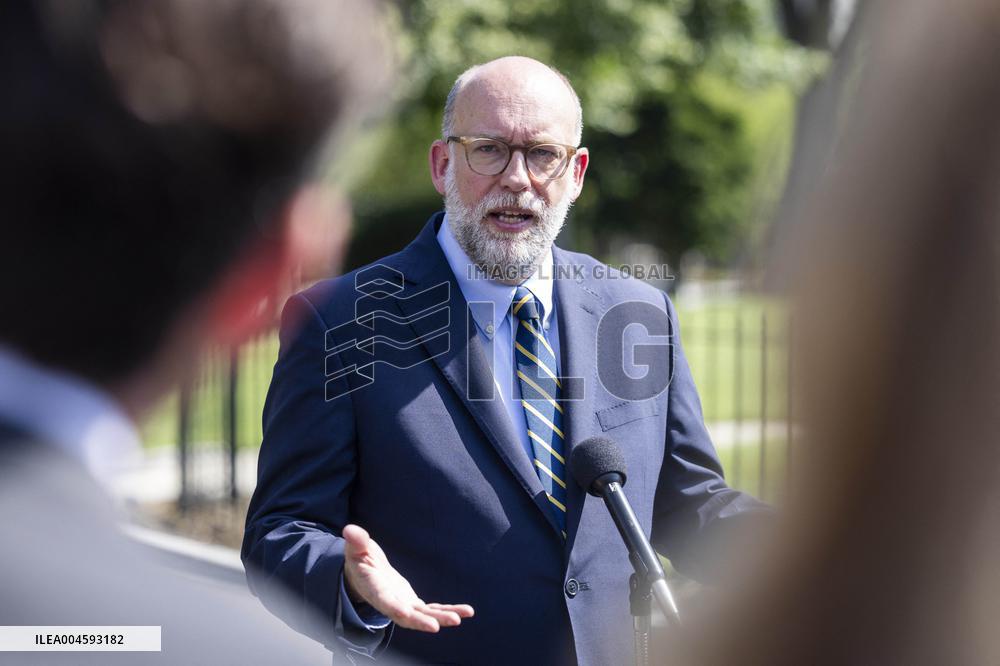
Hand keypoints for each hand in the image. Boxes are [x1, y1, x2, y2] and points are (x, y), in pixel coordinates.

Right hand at [342, 524, 474, 632]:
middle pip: (408, 616)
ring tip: (461, 617)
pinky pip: (432, 609)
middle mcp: (390, 603)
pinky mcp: (412, 602)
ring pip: (423, 615)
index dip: (400, 611)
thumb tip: (349, 530)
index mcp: (376, 591)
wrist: (363, 574)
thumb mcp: (356, 550)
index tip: (411, 616)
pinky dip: (447, 609)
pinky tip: (466, 612)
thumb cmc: (358, 560)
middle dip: (424, 621)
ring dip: (442, 617)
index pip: (387, 604)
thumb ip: (356, 542)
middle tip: (443, 624)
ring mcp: (403, 604)